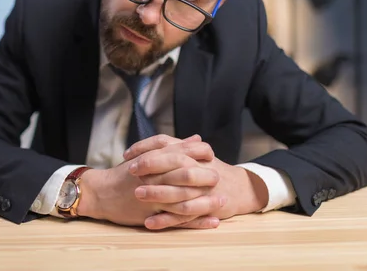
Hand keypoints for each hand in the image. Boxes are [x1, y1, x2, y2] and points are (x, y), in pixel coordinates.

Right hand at [77, 135, 223, 229]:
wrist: (101, 192)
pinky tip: (213, 221)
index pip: (182, 152)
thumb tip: (198, 139)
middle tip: (219, 177)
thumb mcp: (148, 155)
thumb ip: (174, 147)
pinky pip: (178, 219)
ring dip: (206, 200)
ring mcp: (154, 195)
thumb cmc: (126, 173)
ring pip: (184, 198)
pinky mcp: (152, 214)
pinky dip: (197, 221)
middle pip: (185, 173)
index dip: (200, 153)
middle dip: (205, 175)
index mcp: (155, 159)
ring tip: (223, 200)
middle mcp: (155, 176)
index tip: (212, 154)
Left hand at [125, 135, 268, 227]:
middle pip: (174, 162)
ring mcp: (203, 188)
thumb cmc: (209, 170)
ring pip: (179, 189)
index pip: (166, 143)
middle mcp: (198, 167)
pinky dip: (166, 220)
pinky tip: (150, 222)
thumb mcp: (194, 155)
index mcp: (192, 152)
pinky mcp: (206, 207)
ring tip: (137, 194)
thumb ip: (173, 148)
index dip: (145, 148)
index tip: (127, 155)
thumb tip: (147, 147)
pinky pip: (184, 215)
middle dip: (151, 166)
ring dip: (157, 192)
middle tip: (131, 171)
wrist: (240, 188)